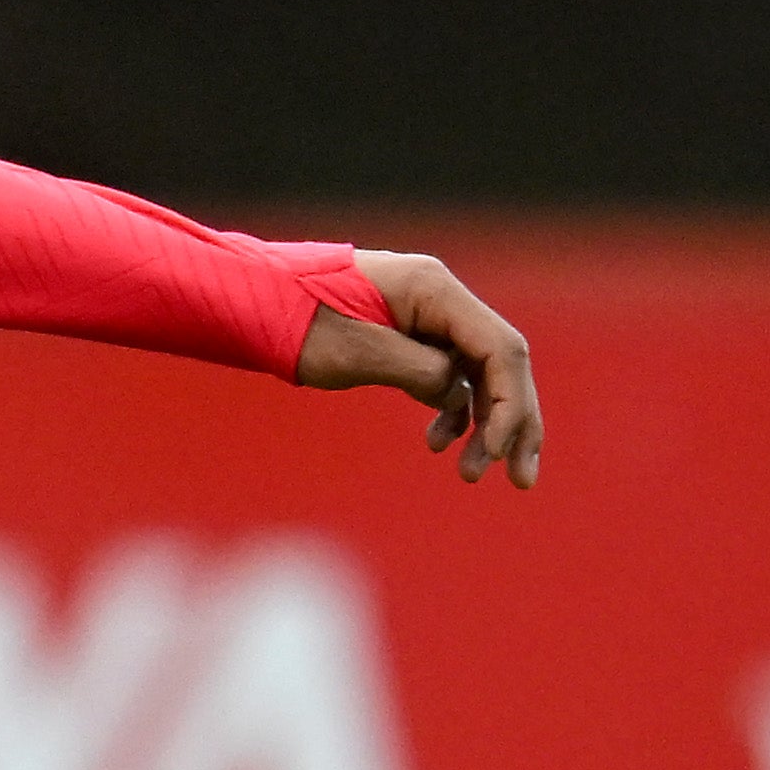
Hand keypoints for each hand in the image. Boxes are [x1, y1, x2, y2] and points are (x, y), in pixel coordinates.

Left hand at [297, 248, 540, 488]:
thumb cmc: (295, 321)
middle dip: (514, 422)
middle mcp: (439, 296)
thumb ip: (419, 372)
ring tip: (472, 473)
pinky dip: (451, 410)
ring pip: (478, 373)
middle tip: (520, 479)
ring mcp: (426, 315)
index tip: (494, 452)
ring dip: (485, 424)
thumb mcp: (356, 353)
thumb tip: (460, 396)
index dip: (509, 404)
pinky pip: (447, 374)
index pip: (500, 347)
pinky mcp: (409, 334)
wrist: (249, 301)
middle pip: (501, 362)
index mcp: (434, 289)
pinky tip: (437, 443)